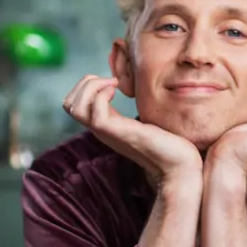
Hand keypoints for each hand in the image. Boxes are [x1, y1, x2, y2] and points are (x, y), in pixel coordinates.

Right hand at [63, 74, 201, 186]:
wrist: (178, 164)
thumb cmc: (166, 142)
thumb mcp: (142, 121)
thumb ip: (132, 111)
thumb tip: (130, 93)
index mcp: (103, 125)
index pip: (72, 105)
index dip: (84, 86)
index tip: (110, 82)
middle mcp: (100, 129)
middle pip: (68, 105)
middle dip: (83, 84)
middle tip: (109, 81)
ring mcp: (106, 132)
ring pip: (74, 107)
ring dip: (90, 87)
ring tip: (112, 84)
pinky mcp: (117, 132)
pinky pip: (95, 111)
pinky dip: (101, 93)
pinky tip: (117, 91)